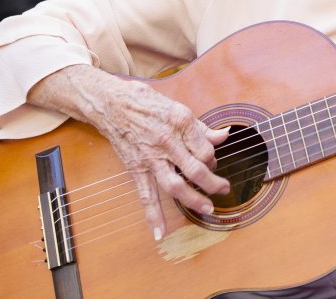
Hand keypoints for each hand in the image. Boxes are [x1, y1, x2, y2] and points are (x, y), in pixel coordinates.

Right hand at [92, 80, 231, 239]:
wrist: (111, 104)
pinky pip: (146, 195)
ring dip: (193, 199)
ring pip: (175, 185)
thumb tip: (224, 136)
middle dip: (213, 183)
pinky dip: (152, 215)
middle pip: (195, 169)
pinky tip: (160, 233)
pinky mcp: (136, 169)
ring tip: (208, 208)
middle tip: (224, 189)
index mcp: (180, 122)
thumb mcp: (178, 108)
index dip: (213, 157)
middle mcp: (166, 141)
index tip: (212, 160)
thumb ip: (201, 128)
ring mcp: (150, 158)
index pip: (205, 148)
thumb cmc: (146, 103)